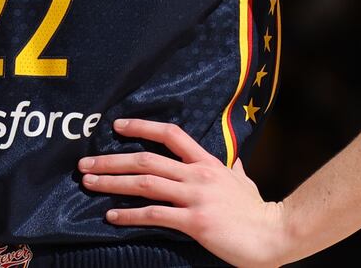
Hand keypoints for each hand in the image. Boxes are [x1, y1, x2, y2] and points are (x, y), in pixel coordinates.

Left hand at [78, 118, 289, 267]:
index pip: (171, 135)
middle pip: (146, 160)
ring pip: (145, 184)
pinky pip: (155, 215)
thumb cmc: (259, 212)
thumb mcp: (245, 184)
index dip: (142, 127)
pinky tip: (111, 216)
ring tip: (88, 184)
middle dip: (111, 161)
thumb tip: (236, 165)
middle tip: (85, 164)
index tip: (117, 126)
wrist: (275, 233)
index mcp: (208, 163)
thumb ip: (235, 173)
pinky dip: (129, 214)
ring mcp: (196, 197)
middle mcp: (198, 175)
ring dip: (112, 183)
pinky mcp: (195, 222)